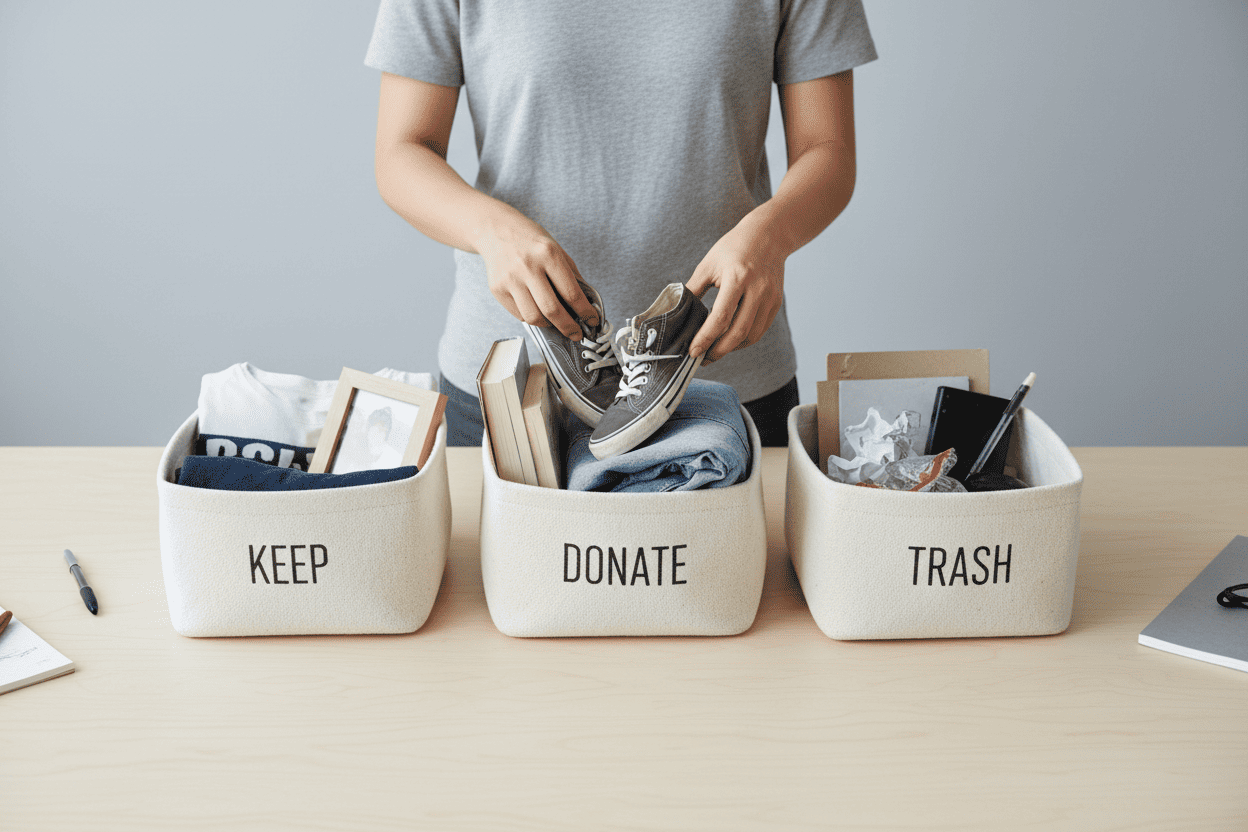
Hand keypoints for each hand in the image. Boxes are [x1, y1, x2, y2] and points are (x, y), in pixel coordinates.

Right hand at [476, 211, 597, 338]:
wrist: (496, 230)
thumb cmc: (530, 241)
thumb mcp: (556, 249)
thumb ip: (571, 275)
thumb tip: (586, 304)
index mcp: (548, 254)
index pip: (571, 292)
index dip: (585, 311)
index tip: (592, 321)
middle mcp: (528, 267)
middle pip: (552, 310)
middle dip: (568, 327)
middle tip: (576, 334)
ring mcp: (510, 279)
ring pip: (533, 317)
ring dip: (549, 325)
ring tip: (556, 322)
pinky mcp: (497, 289)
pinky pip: (519, 314)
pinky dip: (532, 318)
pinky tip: (537, 310)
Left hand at [686, 217, 784, 361]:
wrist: (768, 235)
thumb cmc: (734, 247)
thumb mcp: (708, 264)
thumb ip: (693, 289)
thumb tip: (677, 312)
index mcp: (737, 278)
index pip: (720, 317)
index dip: (705, 338)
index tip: (693, 351)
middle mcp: (757, 290)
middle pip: (738, 332)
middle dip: (718, 350)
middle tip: (702, 358)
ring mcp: (769, 298)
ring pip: (751, 335)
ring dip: (732, 348)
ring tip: (714, 350)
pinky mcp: (776, 303)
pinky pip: (760, 329)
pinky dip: (744, 340)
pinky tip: (730, 340)